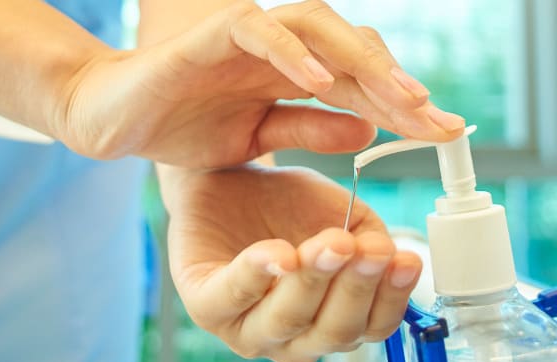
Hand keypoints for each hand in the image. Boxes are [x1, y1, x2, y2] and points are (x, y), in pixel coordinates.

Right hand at [57, 0, 464, 167]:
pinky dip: (291, 50)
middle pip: (353, 53)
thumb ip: (310, 127)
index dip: (403, 107)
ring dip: (362, 61)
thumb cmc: (182, 125)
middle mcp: (280, 51)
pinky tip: (323, 78)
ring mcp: (248, 38)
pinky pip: (258, 29)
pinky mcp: (212, 34)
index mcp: (293, 75)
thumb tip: (367, 130)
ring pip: (318, 27)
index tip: (445, 134)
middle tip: (441, 120)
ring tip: (402, 96)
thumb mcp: (258, 138)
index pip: (359, 84)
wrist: (112, 120)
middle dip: (399, 86)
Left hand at [160, 164, 421, 361]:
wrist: (232, 181)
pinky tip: (279, 252)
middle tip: (368, 249)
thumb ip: (370, 239)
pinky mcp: (206, 308)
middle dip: (355, 288)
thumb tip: (385, 255)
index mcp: (331, 323)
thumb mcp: (345, 217)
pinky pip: (234, 297)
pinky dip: (258, 274)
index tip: (405, 260)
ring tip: (331, 243)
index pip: (371, 328)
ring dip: (313, 281)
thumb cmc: (290, 207)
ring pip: (288, 320)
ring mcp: (247, 330)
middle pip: (334, 332)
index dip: (391, 299)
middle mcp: (293, 338)